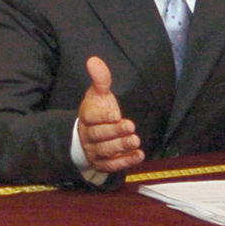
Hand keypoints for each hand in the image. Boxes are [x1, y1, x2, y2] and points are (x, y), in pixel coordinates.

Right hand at [77, 56, 144, 173]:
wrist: (89, 137)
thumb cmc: (98, 112)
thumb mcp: (99, 95)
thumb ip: (100, 80)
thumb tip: (94, 60)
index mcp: (85, 117)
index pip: (90, 118)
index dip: (102, 117)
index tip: (116, 114)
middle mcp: (87, 135)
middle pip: (98, 135)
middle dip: (115, 132)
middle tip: (131, 127)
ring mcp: (94, 151)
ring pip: (105, 151)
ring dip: (121, 146)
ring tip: (136, 140)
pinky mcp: (102, 164)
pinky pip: (112, 165)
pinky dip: (125, 161)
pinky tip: (139, 154)